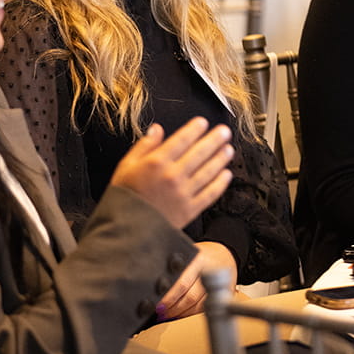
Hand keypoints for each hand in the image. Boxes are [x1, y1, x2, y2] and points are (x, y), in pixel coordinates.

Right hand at [111, 118, 232, 228]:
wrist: (127, 231)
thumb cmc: (125, 198)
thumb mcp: (125, 166)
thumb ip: (143, 146)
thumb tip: (157, 129)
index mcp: (156, 163)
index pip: (181, 140)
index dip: (194, 129)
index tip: (203, 122)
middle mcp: (173, 176)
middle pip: (199, 153)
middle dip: (215, 140)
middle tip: (225, 131)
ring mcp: (183, 193)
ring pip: (208, 172)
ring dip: (220, 159)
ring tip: (229, 149)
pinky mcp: (190, 210)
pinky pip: (210, 193)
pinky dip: (220, 183)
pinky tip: (226, 174)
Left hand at [157, 241, 237, 319]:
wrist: (224, 255)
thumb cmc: (201, 256)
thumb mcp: (188, 255)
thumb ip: (175, 269)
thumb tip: (156, 287)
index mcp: (197, 260)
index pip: (181, 283)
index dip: (169, 297)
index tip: (158, 304)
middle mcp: (208, 272)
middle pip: (189, 297)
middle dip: (173, 308)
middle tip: (162, 311)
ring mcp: (217, 284)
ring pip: (196, 305)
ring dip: (181, 313)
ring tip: (169, 314)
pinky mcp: (223, 294)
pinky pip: (205, 308)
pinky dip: (191, 313)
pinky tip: (182, 313)